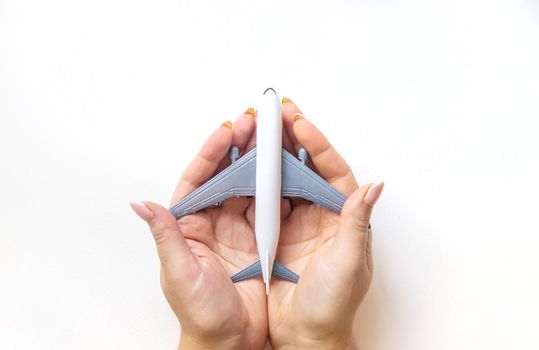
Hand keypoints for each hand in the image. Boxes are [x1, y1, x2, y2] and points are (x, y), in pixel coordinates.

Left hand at [130, 109, 266, 349]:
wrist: (230, 342)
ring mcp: (237, 228)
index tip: (226, 131)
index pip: (197, 179)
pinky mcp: (259, 238)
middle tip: (254, 122)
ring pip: (248, 185)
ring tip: (271, 136)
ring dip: (259, 161)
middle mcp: (212, 221)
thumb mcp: (179, 275)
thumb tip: (142, 205)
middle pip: (225, 174)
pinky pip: (268, 205)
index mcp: (189, 225)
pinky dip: (277, 186)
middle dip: (239, 147)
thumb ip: (165, 237)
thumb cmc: (200, 314)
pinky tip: (286, 170)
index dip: (211, 153)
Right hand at [268, 99, 383, 349]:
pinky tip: (245, 165)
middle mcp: (319, 214)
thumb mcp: (349, 265)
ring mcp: (295, 222)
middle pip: (306, 167)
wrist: (304, 335)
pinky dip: (255, 181)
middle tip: (277, 112)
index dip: (317, 144)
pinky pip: (264, 199)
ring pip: (284, 178)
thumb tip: (374, 188)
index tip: (300, 123)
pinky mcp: (274, 233)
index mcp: (342, 217)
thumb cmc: (332, 306)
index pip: (333, 170)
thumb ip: (358, 225)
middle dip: (292, 138)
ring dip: (272, 154)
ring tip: (259, 130)